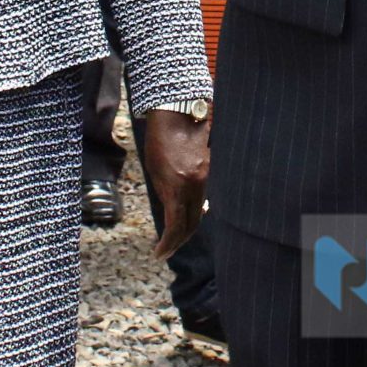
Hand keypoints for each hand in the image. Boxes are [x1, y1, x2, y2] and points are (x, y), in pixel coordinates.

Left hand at [137, 107, 209, 259]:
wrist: (179, 112)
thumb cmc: (159, 139)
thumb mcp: (155, 170)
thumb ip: (165, 194)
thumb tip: (173, 215)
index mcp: (179, 186)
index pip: (177, 226)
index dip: (168, 244)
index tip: (159, 254)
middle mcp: (197, 185)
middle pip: (192, 224)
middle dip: (178, 241)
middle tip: (166, 250)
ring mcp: (207, 178)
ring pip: (200, 211)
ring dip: (187, 226)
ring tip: (173, 237)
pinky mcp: (211, 171)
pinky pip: (204, 196)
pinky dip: (195, 209)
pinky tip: (187, 214)